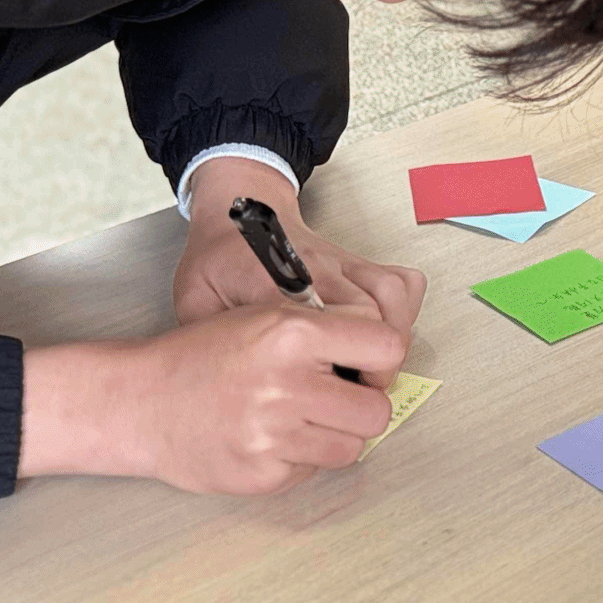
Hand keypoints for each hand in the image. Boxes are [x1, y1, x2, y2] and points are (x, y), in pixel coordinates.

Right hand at [19, 305, 406, 492]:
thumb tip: (385, 355)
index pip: (388, 346)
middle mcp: (286, 384)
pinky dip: (299, 459)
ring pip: (353, 447)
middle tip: (335, 399)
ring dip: (334, 436)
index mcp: (292, 333)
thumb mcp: (265, 316)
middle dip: (361, 406)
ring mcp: (273, 435)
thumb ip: (326, 330)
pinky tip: (268, 439)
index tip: (367, 366)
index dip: (382, 360)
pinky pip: (313, 471)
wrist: (139, 402)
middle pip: (377, 410)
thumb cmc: (203, 355)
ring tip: (299, 419)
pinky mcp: (261, 475)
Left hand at [173, 156, 425, 386]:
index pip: (321, 324)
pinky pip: (403, 282)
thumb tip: (229, 385)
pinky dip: (406, 309)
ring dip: (394, 337)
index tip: (336, 392)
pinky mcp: (359, 262)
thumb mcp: (196, 301)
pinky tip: (389, 331)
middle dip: (376, 362)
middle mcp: (317, 270)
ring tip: (377, 367)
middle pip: (372, 316)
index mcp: (274, 282)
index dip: (340, 365)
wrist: (240, 210)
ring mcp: (343, 264)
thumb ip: (211, 340)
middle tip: (359, 390)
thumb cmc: (218, 258)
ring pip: (394, 298)